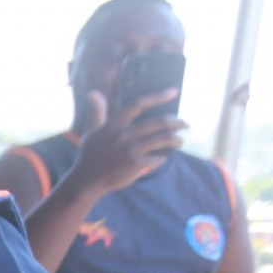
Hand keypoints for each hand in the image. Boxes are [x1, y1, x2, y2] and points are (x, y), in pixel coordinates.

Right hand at [67, 88, 185, 196]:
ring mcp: (131, 149)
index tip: (174, 91)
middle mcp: (124, 135)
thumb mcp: (91, 131)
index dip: (158, 96)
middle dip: (177, 122)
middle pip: (159, 122)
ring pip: (163, 139)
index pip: (138, 104)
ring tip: (180, 140)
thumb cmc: (90, 155)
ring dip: (176, 139)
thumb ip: (97, 112)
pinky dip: (164, 157)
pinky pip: (158, 158)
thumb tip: (93, 92)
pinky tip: (164, 157)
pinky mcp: (136, 164)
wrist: (88, 181)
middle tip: (184, 124)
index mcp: (114, 124)